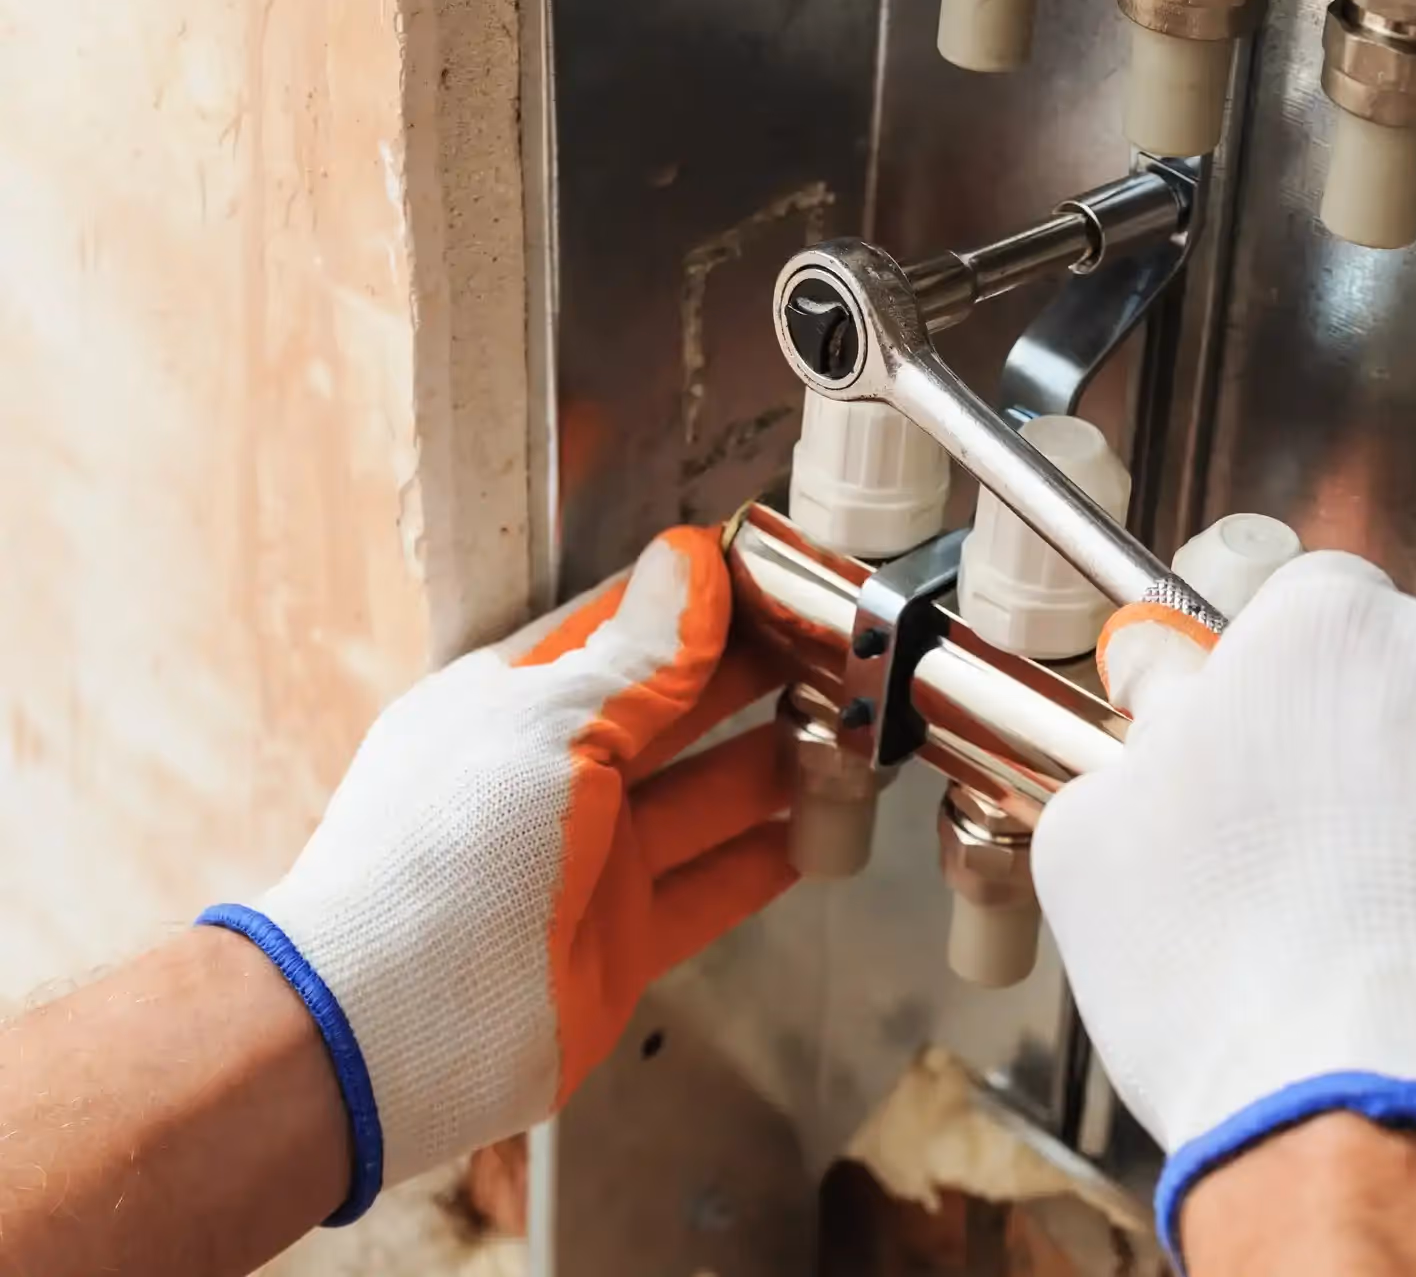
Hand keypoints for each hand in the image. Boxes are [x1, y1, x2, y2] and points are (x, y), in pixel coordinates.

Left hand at [201, 527, 793, 1222]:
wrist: (390, 1026)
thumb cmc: (446, 851)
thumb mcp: (546, 724)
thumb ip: (637, 656)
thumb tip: (692, 562)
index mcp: (514, 701)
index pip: (622, 627)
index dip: (699, 598)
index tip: (781, 573)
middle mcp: (554, 773)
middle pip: (674, 708)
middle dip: (754, 676)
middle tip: (840, 650)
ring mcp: (590, 860)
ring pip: (705, 796)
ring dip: (775, 765)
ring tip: (853, 732)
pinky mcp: (621, 939)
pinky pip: (712, 887)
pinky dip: (768, 860)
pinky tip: (824, 834)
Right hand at [1036, 554, 1415, 1273]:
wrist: (1392, 1142)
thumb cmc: (1237, 1004)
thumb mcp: (1098, 847)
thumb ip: (1150, 733)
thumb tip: (1175, 693)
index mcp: (1330, 631)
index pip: (1323, 617)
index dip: (1306, 705)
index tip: (1301, 766)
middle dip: (1415, 758)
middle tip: (1372, 875)